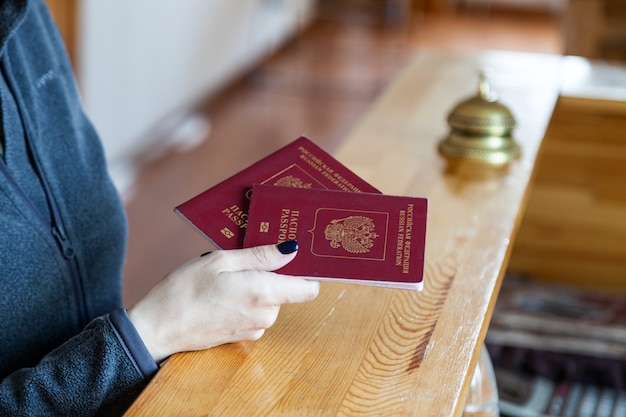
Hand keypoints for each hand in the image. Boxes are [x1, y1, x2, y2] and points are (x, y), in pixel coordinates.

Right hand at [128, 241, 319, 362]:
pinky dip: (245, 302)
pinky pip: (256, 313)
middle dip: (270, 275)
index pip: (309, 288)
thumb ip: (260, 257)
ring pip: (270, 301)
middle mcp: (265, 315)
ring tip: (225, 280)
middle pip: (286, 291)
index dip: (306, 272)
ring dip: (255, 288)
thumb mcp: (220, 261)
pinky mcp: (243, 336)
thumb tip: (292, 250)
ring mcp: (255, 328)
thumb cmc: (184, 290)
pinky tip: (221, 295)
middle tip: (241, 263)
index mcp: (263, 293)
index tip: (295, 258)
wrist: (157, 328)